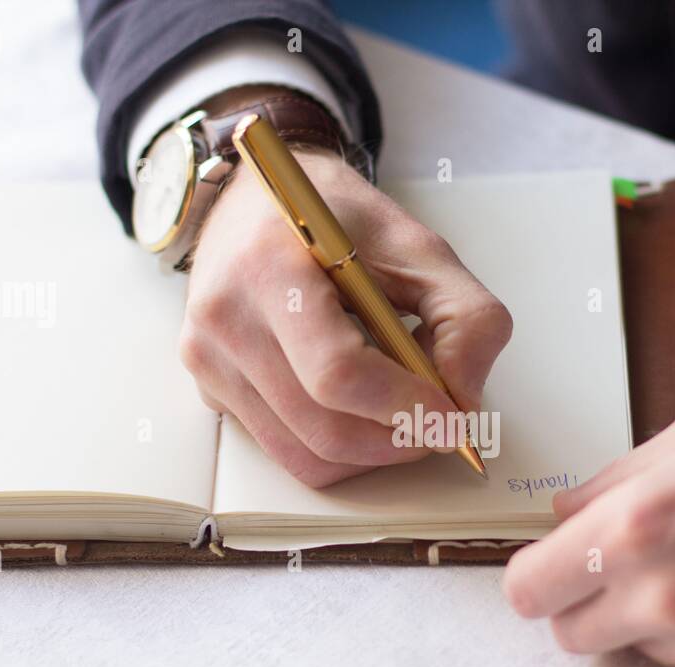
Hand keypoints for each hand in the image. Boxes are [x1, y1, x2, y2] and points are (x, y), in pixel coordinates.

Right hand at [179, 148, 511, 486]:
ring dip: (371, 452)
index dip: (405, 407)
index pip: (337, 372)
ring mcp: (208, 360)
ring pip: (306, 456)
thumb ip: (466, 318)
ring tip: (400, 410)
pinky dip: (337, 447)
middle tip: (438, 424)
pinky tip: (356, 404)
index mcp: (271, 266)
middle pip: (324, 428)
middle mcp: (226, 319)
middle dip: (396, 441)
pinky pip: (285, 451)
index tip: (452, 418)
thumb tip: (465, 401)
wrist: (255, 201)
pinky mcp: (209, 389)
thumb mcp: (419, 246)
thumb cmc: (337, 220)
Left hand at [503, 348, 674, 666]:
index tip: (553, 571)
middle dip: (589, 604)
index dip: (538, 578)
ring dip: (663, 620)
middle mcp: (672, 599)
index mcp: (637, 528)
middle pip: (575, 638)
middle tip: (634, 567)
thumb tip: (564, 519)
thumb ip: (612, 485)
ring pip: (647, 652)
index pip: (528, 593)